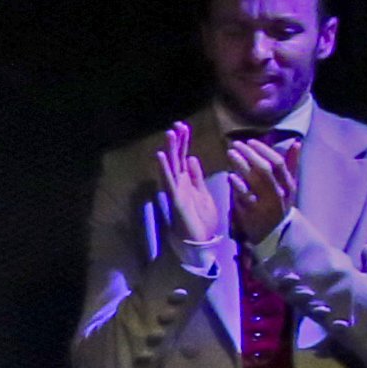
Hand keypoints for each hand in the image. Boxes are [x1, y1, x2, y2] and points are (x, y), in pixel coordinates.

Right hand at [154, 123, 227, 248]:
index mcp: (188, 182)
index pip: (184, 157)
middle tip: (178, 124)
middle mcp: (180, 184)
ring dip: (170, 151)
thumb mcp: (204, 194)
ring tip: (169, 134)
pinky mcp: (177, 200)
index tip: (184, 127)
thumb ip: (197, 177)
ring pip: (172, 167)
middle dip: (178, 142)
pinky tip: (161, 156)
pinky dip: (165, 169)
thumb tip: (192, 158)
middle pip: (177, 159)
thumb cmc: (203, 221)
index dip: (184, 142)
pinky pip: (170, 182)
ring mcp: (177, 191)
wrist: (201, 243)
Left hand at [224, 137, 294, 240]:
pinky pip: (243, 197)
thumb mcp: (289, 187)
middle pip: (264, 169)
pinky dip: (237, 184)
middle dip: (250, 154)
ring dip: (241, 164)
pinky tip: (230, 175)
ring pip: (253, 181)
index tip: (250, 141)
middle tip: (236, 144)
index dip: (264, 150)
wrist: (274, 234)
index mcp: (288, 185)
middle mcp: (278, 194)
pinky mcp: (251, 214)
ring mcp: (264, 204)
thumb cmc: (280, 205)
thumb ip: (291, 165)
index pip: (278, 163)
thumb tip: (296, 143)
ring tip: (230, 153)